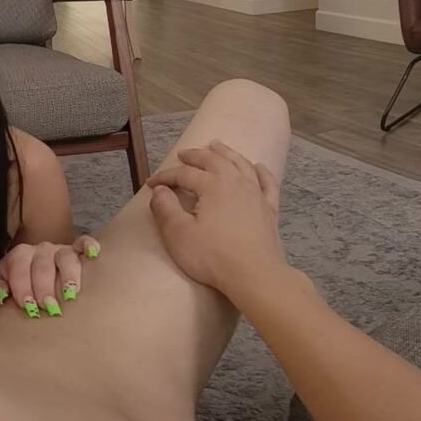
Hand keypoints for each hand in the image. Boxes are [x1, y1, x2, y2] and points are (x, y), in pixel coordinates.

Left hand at [0, 240, 85, 317]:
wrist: (33, 275)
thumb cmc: (16, 284)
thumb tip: (1, 294)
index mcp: (19, 256)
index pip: (18, 268)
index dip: (22, 287)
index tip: (28, 306)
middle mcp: (40, 250)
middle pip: (42, 266)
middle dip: (44, 287)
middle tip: (49, 307)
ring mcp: (60, 250)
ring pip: (66, 257)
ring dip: (68, 275)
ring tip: (70, 295)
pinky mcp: (78, 251)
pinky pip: (84, 243)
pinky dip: (89, 246)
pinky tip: (93, 255)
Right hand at [144, 142, 287, 293]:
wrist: (255, 274)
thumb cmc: (213, 256)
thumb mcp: (178, 234)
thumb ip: (165, 208)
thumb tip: (160, 190)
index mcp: (213, 186)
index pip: (184, 174)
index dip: (165, 177)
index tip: (151, 184)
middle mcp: (236, 182)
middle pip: (214, 161)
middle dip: (196, 156)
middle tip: (183, 154)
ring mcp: (256, 194)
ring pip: (241, 165)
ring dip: (227, 153)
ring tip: (217, 145)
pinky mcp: (270, 209)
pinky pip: (267, 183)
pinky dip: (262, 172)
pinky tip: (258, 167)